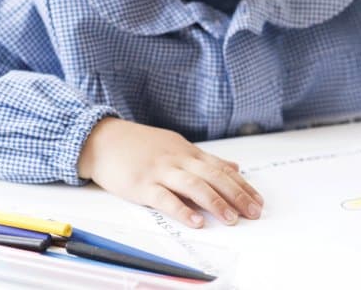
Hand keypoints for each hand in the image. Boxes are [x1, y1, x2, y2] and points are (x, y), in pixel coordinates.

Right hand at [76, 117, 263, 228]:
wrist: (102, 139)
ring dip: (215, 202)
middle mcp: (178, 160)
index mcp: (187, 152)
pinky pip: (164, 198)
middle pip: (213, 176)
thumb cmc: (139, 145)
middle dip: (237, 194)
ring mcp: (160, 171)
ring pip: (193, 185)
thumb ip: (204, 159)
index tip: (258, 200)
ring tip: (232, 218)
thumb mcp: (175, 145)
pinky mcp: (141, 184)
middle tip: (254, 212)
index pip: (221, 168)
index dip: (241, 185)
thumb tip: (235, 166)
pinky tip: (196, 221)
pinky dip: (181, 210)